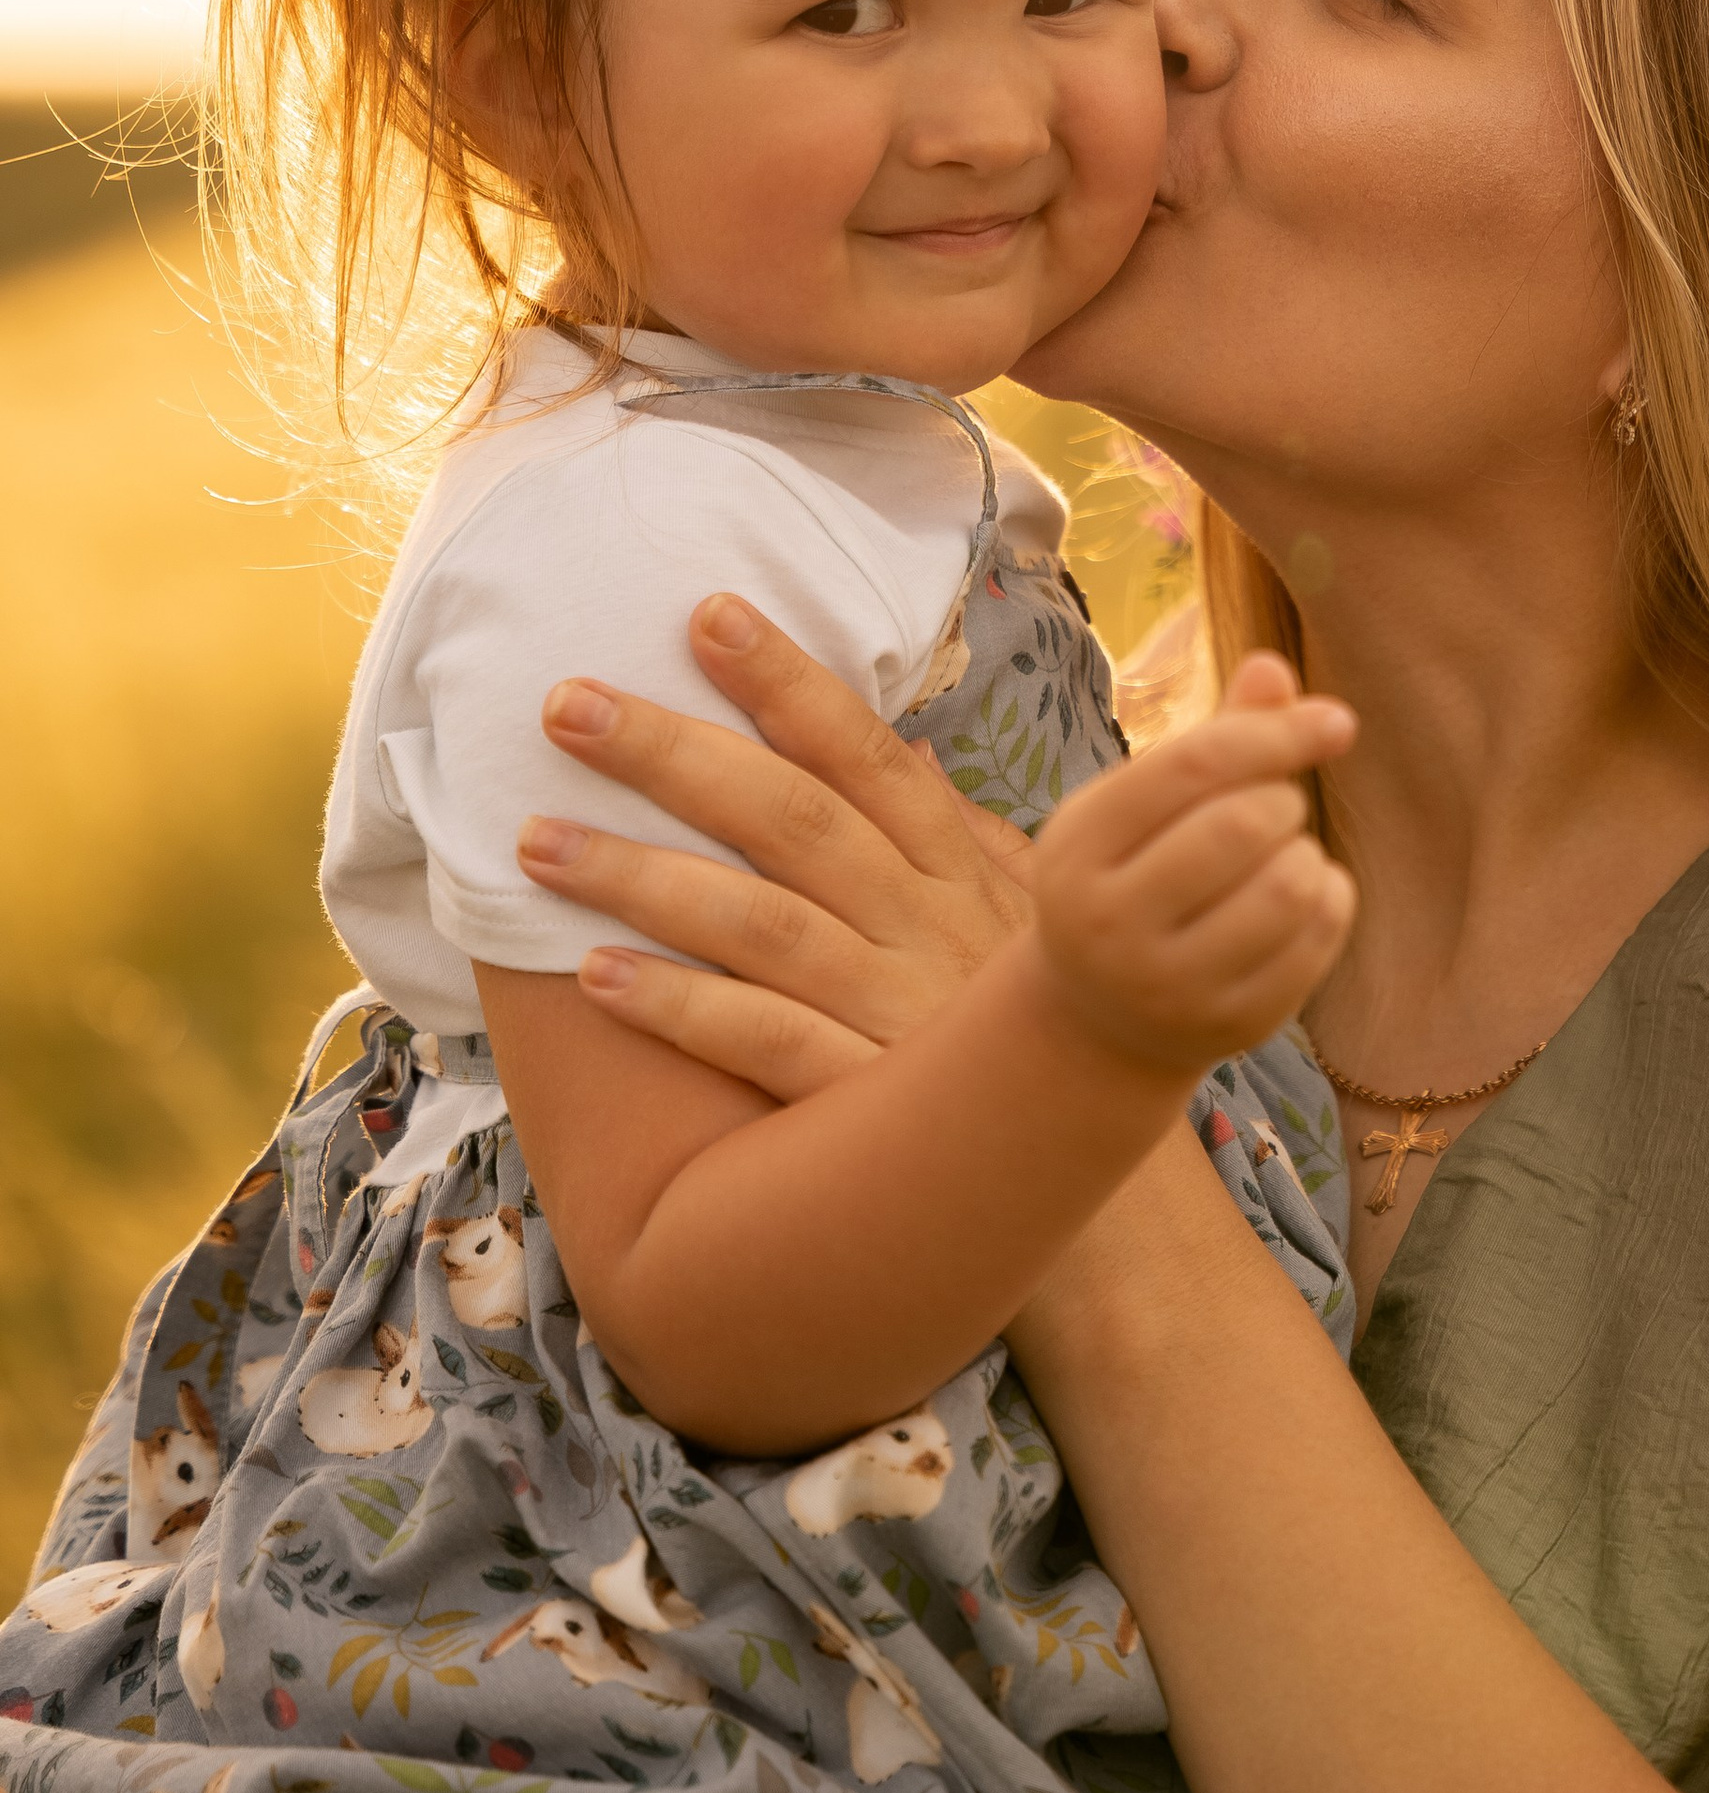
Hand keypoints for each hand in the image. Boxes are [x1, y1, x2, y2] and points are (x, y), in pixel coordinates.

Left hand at [519, 593, 1032, 1083]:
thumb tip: (905, 747)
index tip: (708, 614)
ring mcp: (898, 1012)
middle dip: (675, 754)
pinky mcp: (864, 1099)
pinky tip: (595, 976)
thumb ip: (965, 835)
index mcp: (956, 873)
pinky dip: (681, 1006)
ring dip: (640, 876)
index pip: (866, 756)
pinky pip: (763, 1041)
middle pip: (792, 820)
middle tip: (566, 704)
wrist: (1088, 1178)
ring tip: (536, 840)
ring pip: (759, 924)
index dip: (789, 682)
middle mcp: (928, 927)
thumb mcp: (1022, 918)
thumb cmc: (1035, 1038)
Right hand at [1024, 659, 1357, 1077]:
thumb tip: (1273, 665)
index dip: (1276, 732)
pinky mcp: (1227, 1027)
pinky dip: (1330, 898)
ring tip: (1286, 855)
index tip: (1337, 721)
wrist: (1102, 1017)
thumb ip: (1211, 737)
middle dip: (1283, 800)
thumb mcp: (1145, 804)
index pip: (1194, 765)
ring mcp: (1167, 986)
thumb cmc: (1134, 875)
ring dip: (1307, 853)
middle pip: (1242, 825)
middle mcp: (1108, 924)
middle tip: (1275, 809)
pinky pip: (1316, 939)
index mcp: (1078, 845)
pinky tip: (1302, 897)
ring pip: (1288, 888)